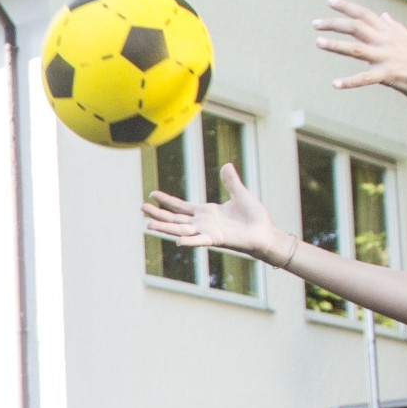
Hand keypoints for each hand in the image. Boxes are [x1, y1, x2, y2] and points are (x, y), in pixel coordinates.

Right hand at [142, 163, 292, 265]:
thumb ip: (231, 182)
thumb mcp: (240, 194)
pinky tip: (178, 241)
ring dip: (165, 228)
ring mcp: (207, 232)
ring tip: (148, 225)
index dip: (166, 201)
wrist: (265, 232)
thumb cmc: (255, 217)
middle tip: (141, 208)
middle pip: (174, 218)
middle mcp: (202, 223)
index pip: (181, 206)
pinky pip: (200, 240)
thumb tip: (226, 165)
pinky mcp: (217, 239)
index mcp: (206, 212)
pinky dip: (190, 241)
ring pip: (181, 230)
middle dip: (158, 213)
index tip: (151, 195)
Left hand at [315, 0, 406, 103]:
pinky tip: (335, 84)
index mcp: (389, 32)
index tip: (330, 1)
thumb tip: (384, 15)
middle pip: (356, 26)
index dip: (347, 7)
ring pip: (357, 49)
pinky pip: (366, 78)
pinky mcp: (390, 75)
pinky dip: (350, 81)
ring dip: (336, 45)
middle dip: (334, 23)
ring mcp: (387, 57)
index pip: (365, 14)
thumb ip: (393, 27)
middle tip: (315, 23)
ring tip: (318, 42)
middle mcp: (386, 41)